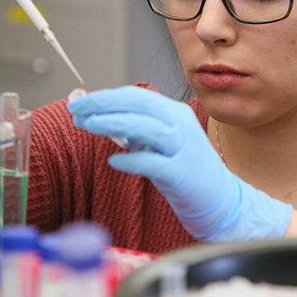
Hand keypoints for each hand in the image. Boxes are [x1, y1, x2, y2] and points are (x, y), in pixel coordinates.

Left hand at [67, 86, 293, 241]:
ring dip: (112, 123)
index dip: (105, 97)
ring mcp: (182, 148)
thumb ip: (134, 129)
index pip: (136, 95)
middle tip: (76, 109)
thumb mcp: (160, 142)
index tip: (79, 103)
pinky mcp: (181, 174)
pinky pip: (152, 163)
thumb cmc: (184, 171)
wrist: (220, 201)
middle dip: (103, 103)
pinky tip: (113, 160)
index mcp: (174, 113)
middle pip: (139, 104)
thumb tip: (97, 116)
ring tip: (86, 125)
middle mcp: (180, 125)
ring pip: (145, 127)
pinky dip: (131, 160)